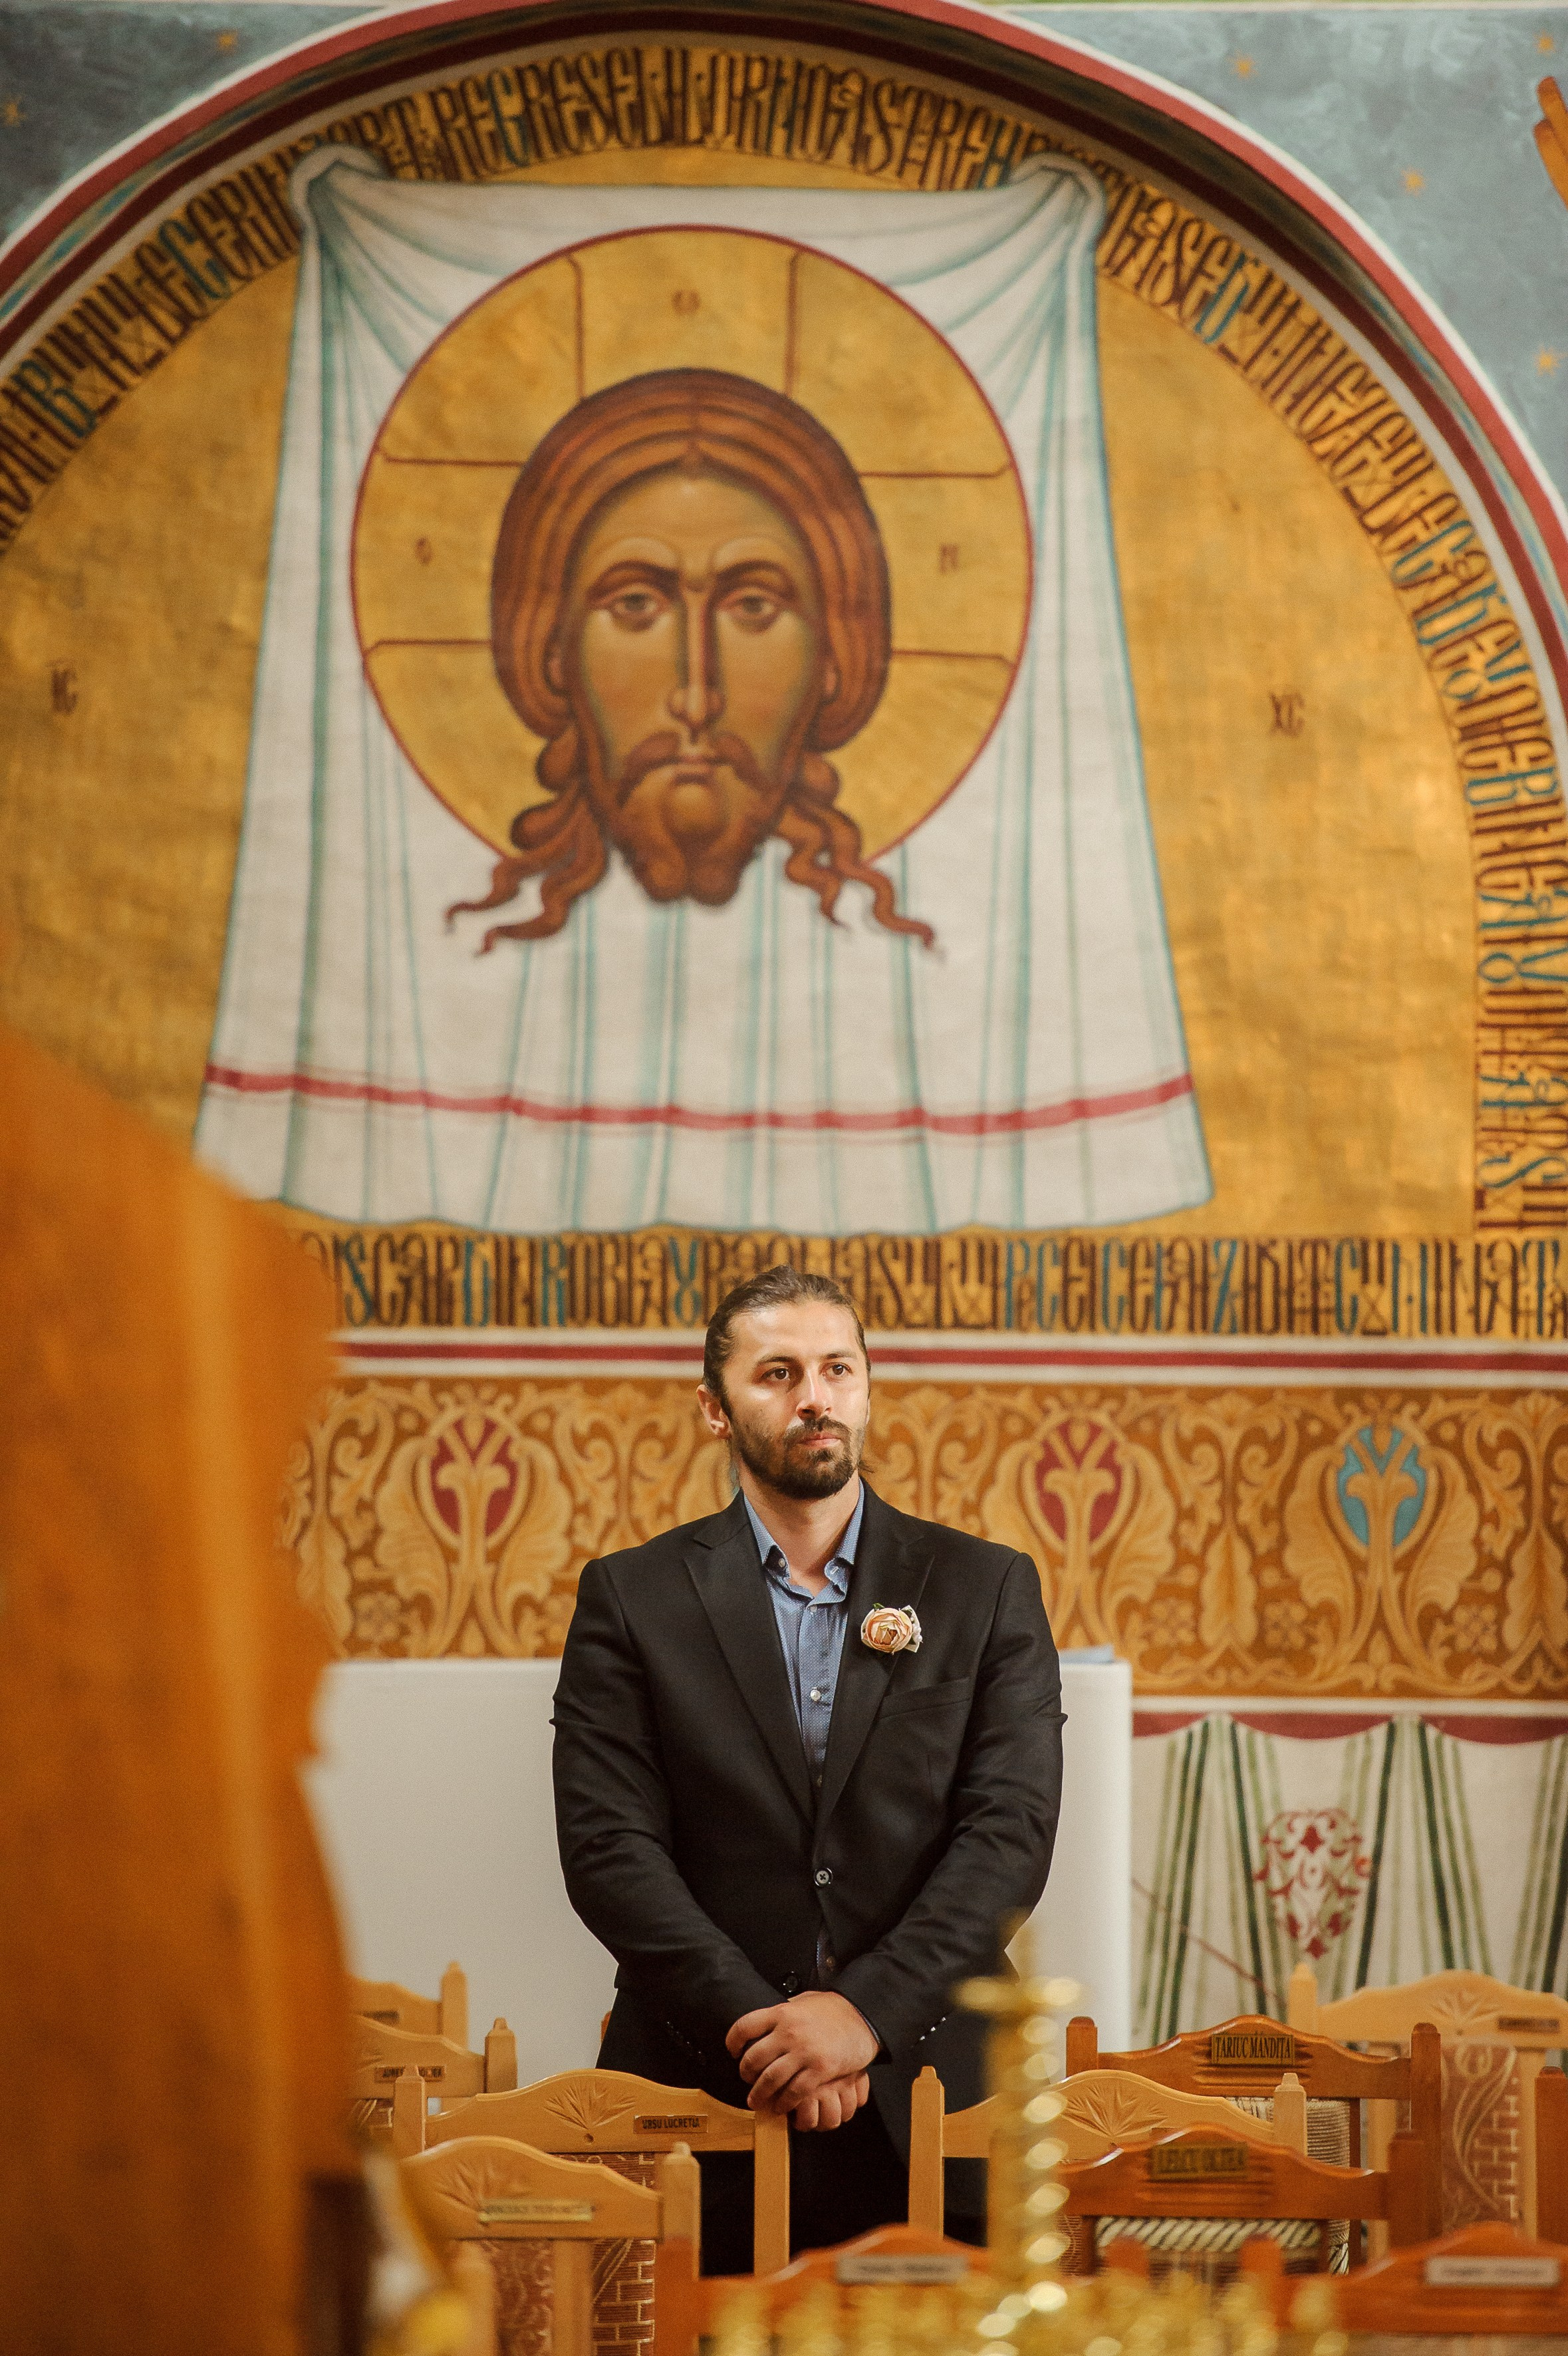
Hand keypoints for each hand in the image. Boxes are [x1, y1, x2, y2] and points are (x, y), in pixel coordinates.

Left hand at [725, 1991, 878, 2119]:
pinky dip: (783, 2103)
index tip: (732, 2051)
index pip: (745, 2026)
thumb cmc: (833, 2009)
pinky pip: (794, 2092)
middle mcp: (789, 2032)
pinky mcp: (819, 2070)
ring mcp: (804, 2052)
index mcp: (782, 2012)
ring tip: (756, 2100)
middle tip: (746, 2079)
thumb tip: (766, 2021)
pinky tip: (781, 2106)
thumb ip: (784, 2011)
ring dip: (759, 2094)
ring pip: (770, 2079)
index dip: (733, 2041)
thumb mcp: (804, 2001)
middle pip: (753, 2058)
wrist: (863, 2018)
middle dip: (745, 2073)